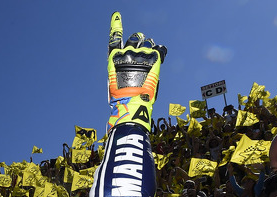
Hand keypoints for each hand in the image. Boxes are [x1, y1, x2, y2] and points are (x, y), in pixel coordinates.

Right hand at [107, 11, 166, 130]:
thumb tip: (130, 70)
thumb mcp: (115, 81)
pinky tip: (160, 57)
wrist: (130, 100)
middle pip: (135, 37)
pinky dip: (161, 51)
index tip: (116, 15)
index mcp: (115, 57)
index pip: (114, 37)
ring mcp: (141, 54)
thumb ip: (122, 70)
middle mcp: (127, 52)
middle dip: (139, 39)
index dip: (116, 25)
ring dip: (149, 47)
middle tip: (143, 45)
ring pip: (148, 43)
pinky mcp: (154, 58)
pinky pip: (161, 49)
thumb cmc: (121, 96)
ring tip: (150, 58)